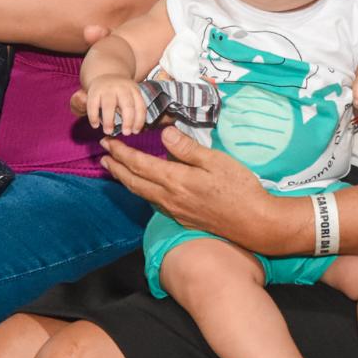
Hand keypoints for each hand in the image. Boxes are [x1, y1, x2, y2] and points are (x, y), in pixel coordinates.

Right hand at [84, 77, 147, 135]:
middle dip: (128, 121)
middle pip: (127, 105)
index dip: (139, 120)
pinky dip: (93, 116)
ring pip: (109, 105)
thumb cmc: (121, 92)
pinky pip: (93, 105)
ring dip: (109, 120)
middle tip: (126, 133)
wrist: (107, 74)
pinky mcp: (94, 91)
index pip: (140, 106)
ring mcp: (107, 89)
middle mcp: (122, 89)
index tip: (135, 132)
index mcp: (134, 90)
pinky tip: (95, 125)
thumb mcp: (131, 95)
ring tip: (108, 132)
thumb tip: (137, 130)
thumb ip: (134, 110)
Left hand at [100, 128, 283, 250]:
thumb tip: (165, 134)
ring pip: (142, 194)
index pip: (140, 165)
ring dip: (125, 180)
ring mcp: (176, 211)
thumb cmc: (240, 189)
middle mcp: (170, 198)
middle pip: (134, 182)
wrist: (254, 223)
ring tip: (115, 170)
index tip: (108, 142)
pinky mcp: (183, 218)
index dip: (122, 153)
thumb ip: (188, 149)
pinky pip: (154, 203)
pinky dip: (141, 191)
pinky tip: (143, 187)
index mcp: (176, 180)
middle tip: (103, 154)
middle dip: (117, 167)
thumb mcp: (217, 162)